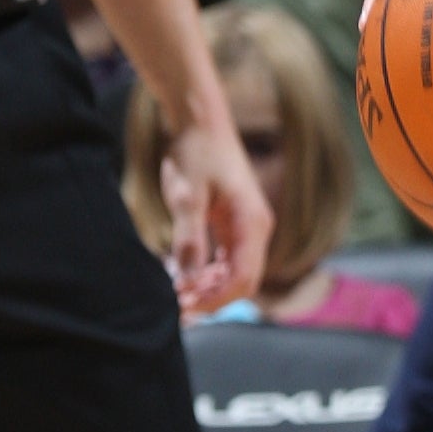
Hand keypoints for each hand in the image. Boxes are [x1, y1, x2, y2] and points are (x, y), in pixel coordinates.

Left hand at [158, 113, 271, 314]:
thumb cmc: (196, 153)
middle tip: (176, 307)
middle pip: (242, 281)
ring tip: (176, 293)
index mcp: (252, 223)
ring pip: (235, 273)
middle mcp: (256, 229)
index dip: (216, 300)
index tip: (184, 308)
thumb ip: (189, 238)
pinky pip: (227, 259)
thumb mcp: (187, 195)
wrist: (201, 123)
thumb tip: (186, 280)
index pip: (243, 278)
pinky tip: (182, 275)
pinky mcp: (235, 224)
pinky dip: (208, 272)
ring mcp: (247, 227)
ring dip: (208, 287)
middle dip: (212, 298)